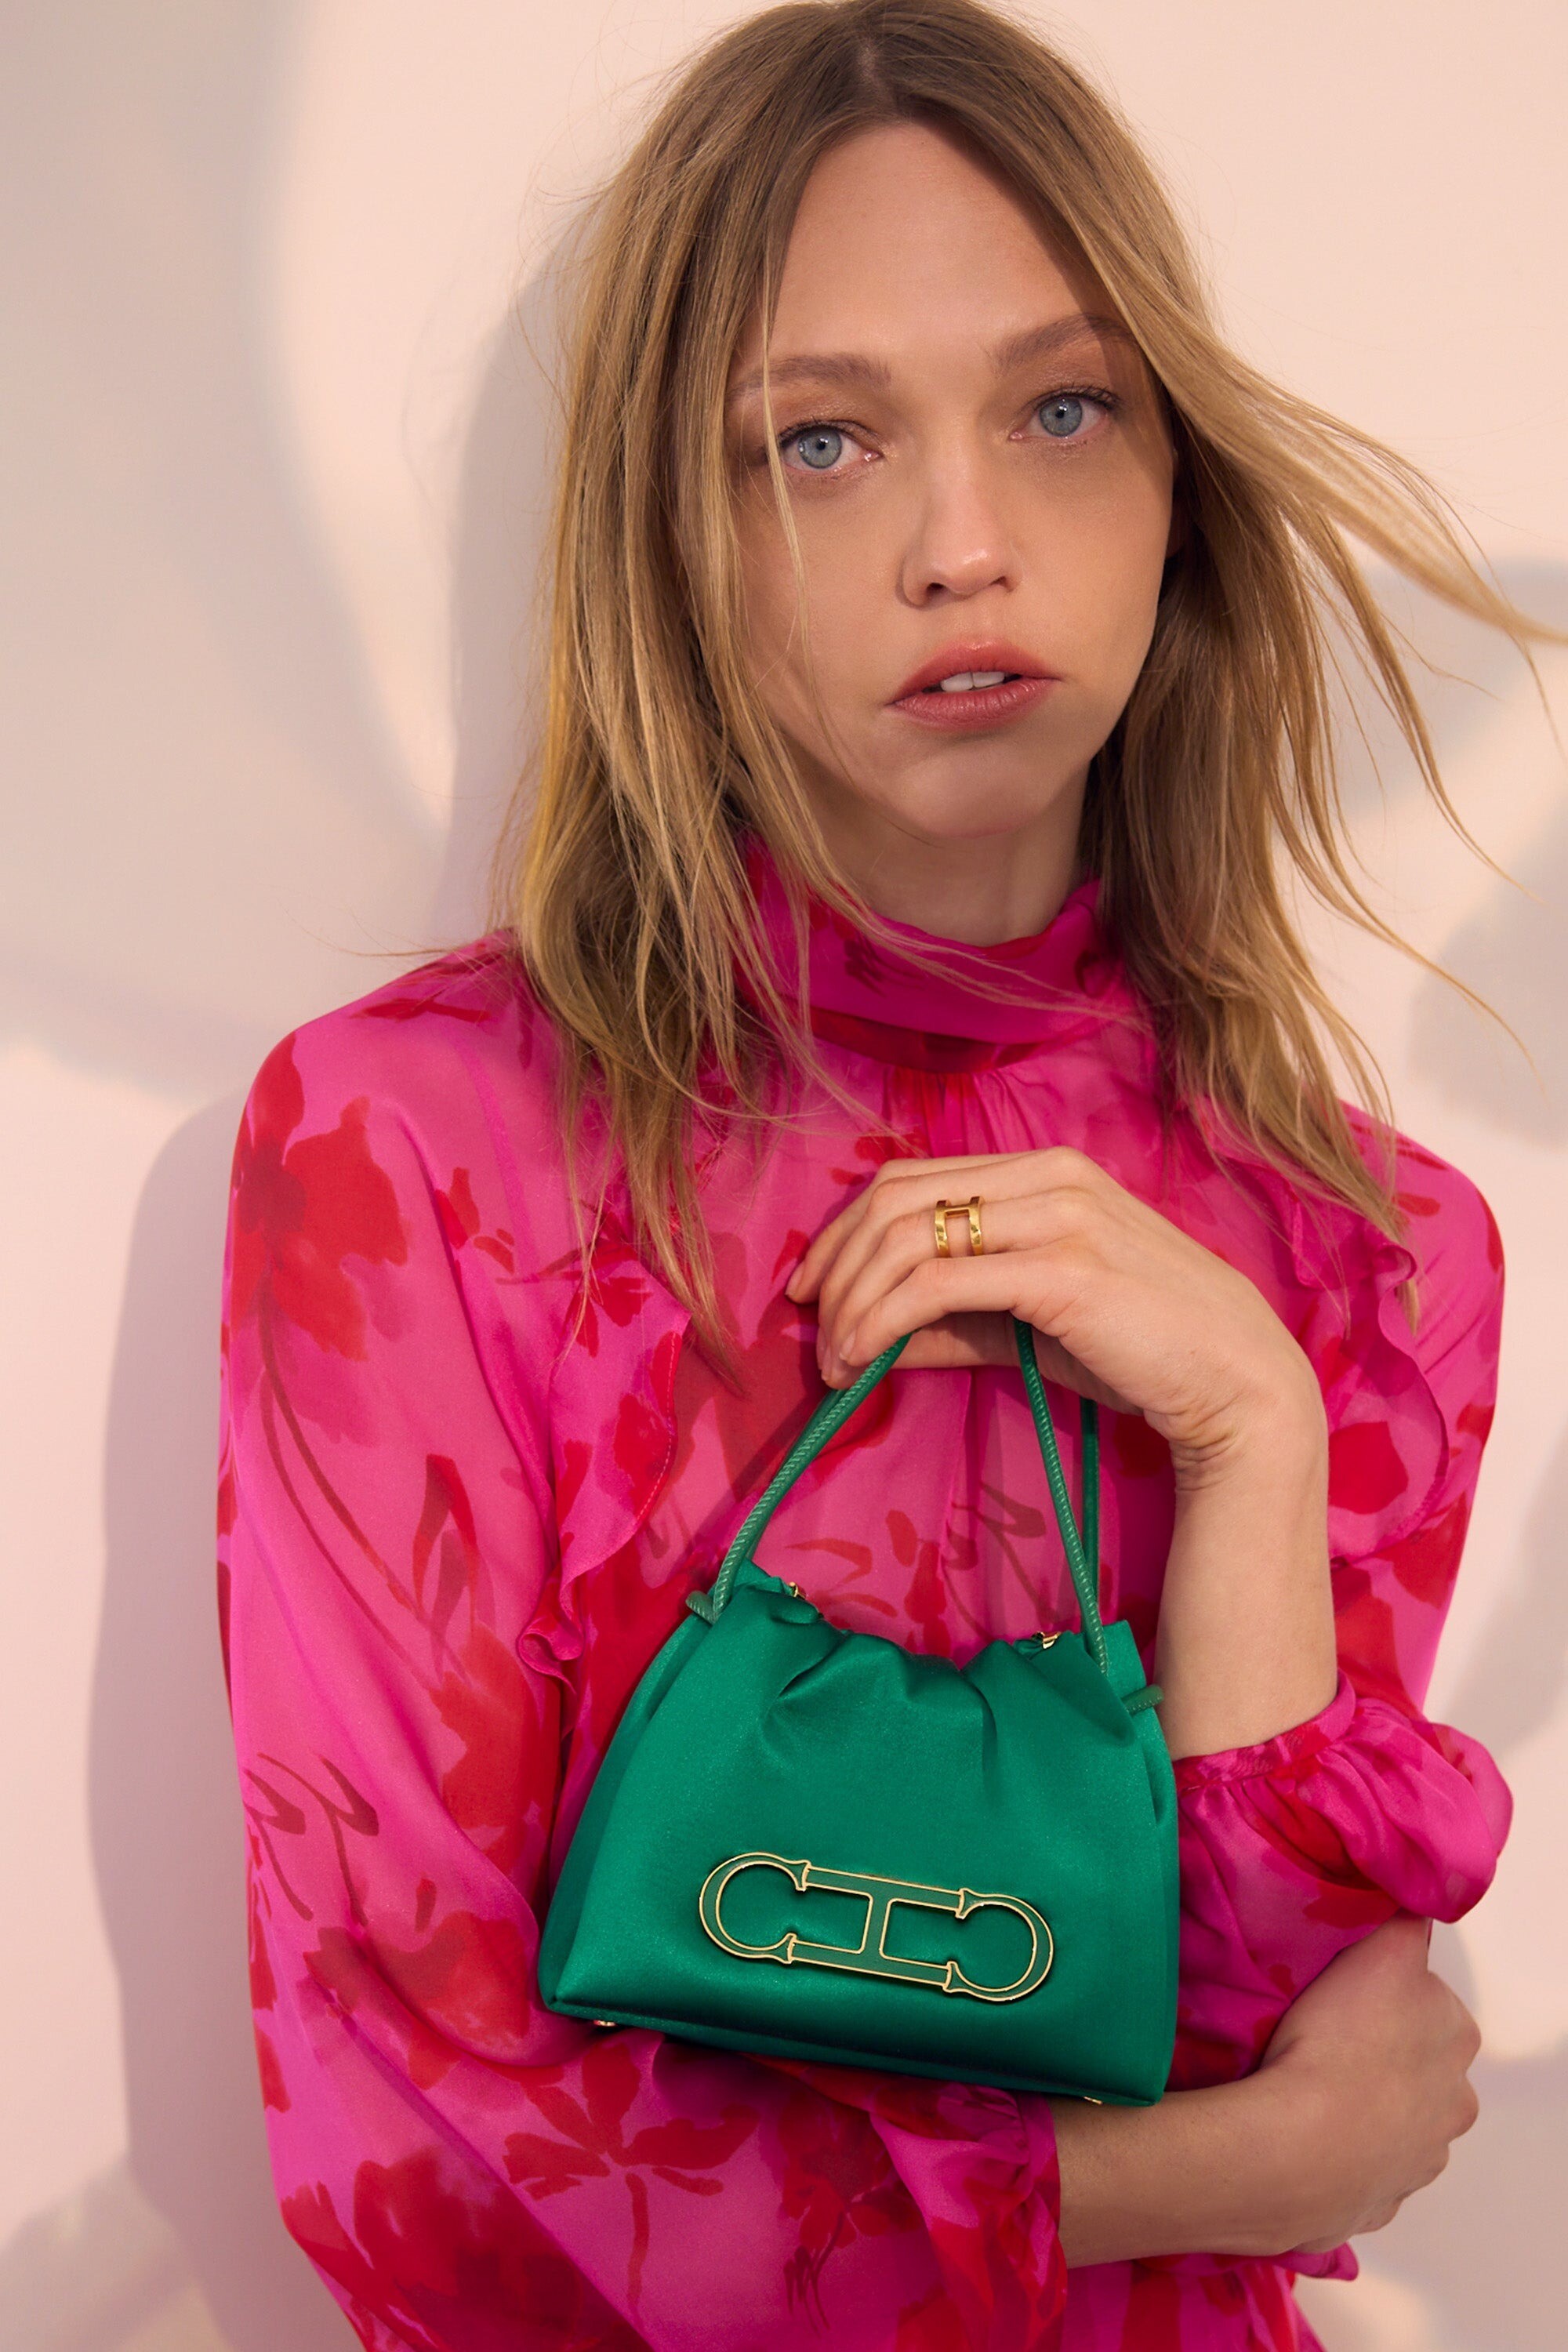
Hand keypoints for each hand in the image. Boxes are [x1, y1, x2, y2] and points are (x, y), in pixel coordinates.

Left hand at [786, 1148, 1322, 1485]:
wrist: (1238, 1385)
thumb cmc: (1143, 1353)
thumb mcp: (1033, 1325)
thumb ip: (955, 1320)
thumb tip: (871, 1338)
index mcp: (1046, 1170)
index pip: (912, 1178)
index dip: (845, 1232)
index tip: (813, 1291)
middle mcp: (1049, 1174)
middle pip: (894, 1198)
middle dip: (835, 1267)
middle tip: (811, 1331)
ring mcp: (1058, 1215)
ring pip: (906, 1237)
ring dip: (851, 1303)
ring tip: (833, 1364)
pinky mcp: (1061, 1269)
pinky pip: (935, 1284)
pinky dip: (880, 1322)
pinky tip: (862, 1363)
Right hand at [1046, 1916, 1481, 2265]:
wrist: (1297, 2148)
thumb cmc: (1337, 2042)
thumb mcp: (1379, 1951)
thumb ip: (1402, 1922)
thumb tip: (1408, 1899)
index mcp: (1456, 2039)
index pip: (1426, 1997)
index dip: (1381, 1989)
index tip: (1340, 1990)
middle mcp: (1453, 2104)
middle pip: (1414, 2059)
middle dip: (1377, 2048)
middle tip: (1318, 2034)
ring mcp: (1416, 2160)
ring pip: (1390, 2115)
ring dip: (1360, 2102)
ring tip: (1302, 2084)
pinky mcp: (1377, 2201)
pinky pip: (1359, 2162)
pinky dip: (1339, 2147)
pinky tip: (1302, 2127)